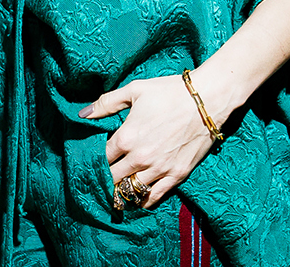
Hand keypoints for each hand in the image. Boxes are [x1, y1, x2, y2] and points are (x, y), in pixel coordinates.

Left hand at [81, 74, 220, 208]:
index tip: (93, 162)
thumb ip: (107, 103)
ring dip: (122, 191)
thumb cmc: (170, 91)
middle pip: (113, 178)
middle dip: (106, 178)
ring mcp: (159, 169)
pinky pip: (154, 197)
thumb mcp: (135, 90)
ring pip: (131, 191)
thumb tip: (82, 114)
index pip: (101, 158)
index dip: (95, 161)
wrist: (207, 100)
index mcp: (126, 137)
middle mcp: (140, 157)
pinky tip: (138, 197)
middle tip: (103, 178)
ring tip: (117, 189)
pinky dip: (142, 200)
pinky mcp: (177, 175)